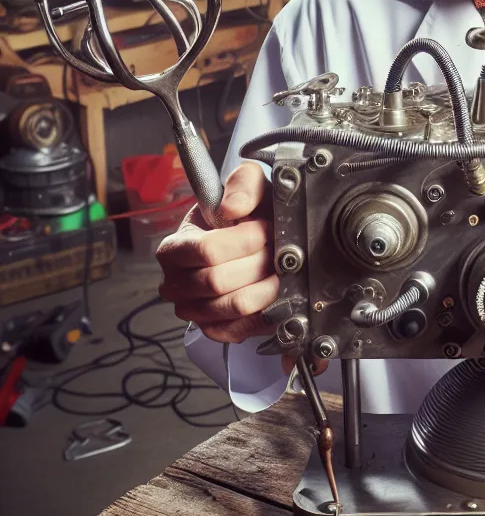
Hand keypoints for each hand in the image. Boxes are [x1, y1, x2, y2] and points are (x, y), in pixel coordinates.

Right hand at [156, 162, 277, 343]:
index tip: (265, 228)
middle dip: (259, 262)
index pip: (206, 251)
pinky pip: (241, 329)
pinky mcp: (215, 329)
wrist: (255, 239)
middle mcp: (176, 283)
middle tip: (276, 249)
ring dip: (267, 286)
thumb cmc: (248, 214)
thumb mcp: (248, 186)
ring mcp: (193, 310)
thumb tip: (233, 209)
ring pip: (235, 306)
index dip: (244, 240)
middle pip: (220, 281)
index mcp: (174, 248)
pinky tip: (276, 293)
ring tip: (279, 268)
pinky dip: (265, 311)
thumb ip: (242, 185)